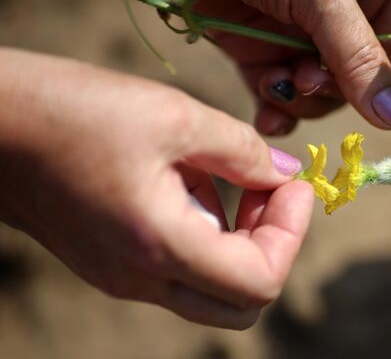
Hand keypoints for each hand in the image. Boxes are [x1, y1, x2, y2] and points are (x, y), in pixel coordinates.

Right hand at [0, 48, 312, 328]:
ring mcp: (125, 278)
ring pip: (212, 286)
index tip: (294, 184)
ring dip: (240, 236)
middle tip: (268, 188)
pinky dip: (205, 232)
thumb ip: (242, 151)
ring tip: (224, 172)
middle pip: (241, 302)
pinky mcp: (114, 264)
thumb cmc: (73, 111)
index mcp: (160, 246)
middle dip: (272, 245)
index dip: (292, 233)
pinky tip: (189, 178)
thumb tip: (286, 173)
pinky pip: (179, 266)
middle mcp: (142, 279)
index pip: (260, 282)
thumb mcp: (175, 116)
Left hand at [194, 0, 390, 171]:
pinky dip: (275, 112)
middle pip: (365, 89)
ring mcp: (305, 48)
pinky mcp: (265, 62)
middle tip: (310, 77)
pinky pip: (283, 105)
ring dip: (302, 98)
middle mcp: (347, 29)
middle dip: (340, 93)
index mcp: (379, 0)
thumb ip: (359, 55)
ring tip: (279, 75)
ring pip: (323, 102)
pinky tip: (265, 107)